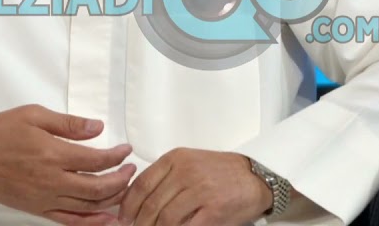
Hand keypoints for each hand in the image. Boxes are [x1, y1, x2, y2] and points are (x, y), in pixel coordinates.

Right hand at [0, 104, 136, 225]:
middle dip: (121, 180)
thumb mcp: (35, 115)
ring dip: (112, 200)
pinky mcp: (38, 210)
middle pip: (98, 188)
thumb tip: (97, 127)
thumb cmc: (0, 133)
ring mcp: (45, 199)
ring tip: (125, 191)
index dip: (117, 156)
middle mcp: (52, 181)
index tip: (126, 150)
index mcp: (53, 154)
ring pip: (88, 207)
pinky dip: (91, 223)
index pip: (97, 160)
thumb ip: (69, 123)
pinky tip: (106, 220)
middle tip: (131, 170)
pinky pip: (70, 221)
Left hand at [117, 148, 271, 225]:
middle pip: (150, 205)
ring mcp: (200, 191)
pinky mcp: (213, 211)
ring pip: (165, 219)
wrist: (255, 177)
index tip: (123, 219)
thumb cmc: (219, 172)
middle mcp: (186, 173)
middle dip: (139, 224)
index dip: (128, 206)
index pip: (141, 184)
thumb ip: (164, 177)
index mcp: (176, 159)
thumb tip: (135, 201)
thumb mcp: (188, 163)